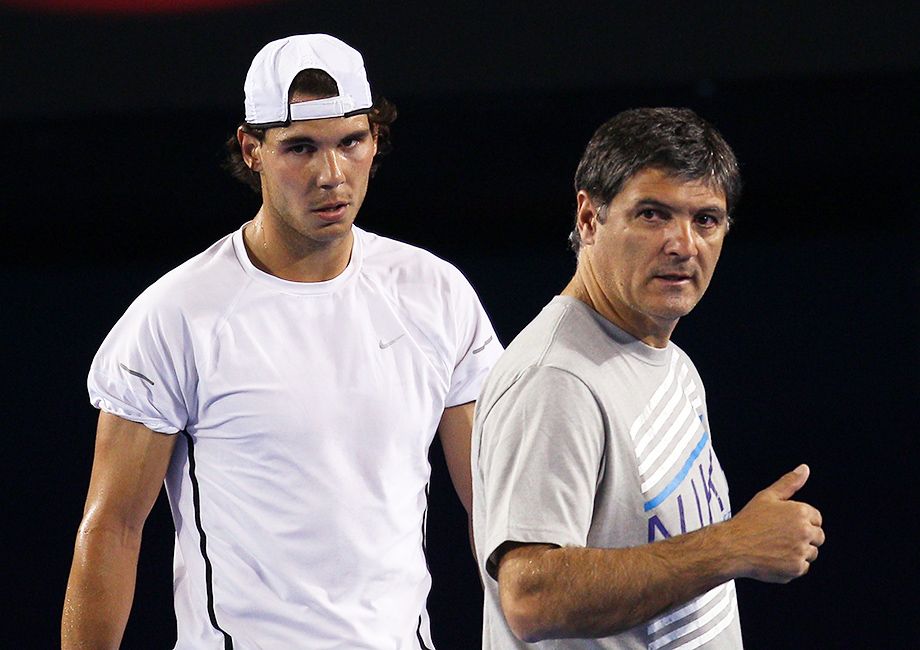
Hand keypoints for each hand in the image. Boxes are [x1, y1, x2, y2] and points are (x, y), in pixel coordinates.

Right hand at [723, 464, 824, 582]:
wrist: (733, 546)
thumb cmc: (748, 521)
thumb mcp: (767, 496)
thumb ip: (789, 482)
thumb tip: (804, 469)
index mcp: (800, 512)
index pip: (816, 518)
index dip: (802, 521)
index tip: (786, 524)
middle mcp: (804, 532)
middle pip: (818, 536)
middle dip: (804, 537)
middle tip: (781, 537)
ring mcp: (801, 551)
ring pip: (811, 553)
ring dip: (799, 551)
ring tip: (776, 547)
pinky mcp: (796, 568)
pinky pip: (802, 567)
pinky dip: (791, 565)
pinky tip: (775, 557)